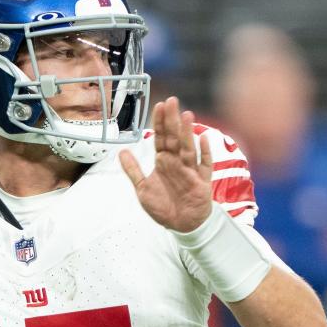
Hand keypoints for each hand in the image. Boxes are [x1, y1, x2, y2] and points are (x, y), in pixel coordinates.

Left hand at [119, 97, 212, 232]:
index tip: (159, 105)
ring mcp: (190, 171)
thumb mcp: (142, 188)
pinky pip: (204, 165)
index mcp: (163, 161)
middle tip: (172, 101)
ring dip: (187, 132)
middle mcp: (177, 162)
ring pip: (188, 148)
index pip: (160, 137)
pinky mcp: (201, 182)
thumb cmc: (164, 206)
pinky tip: (204, 139)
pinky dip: (204, 153)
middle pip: (174, 138)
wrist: (181, 225)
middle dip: (172, 120)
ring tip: (187, 115)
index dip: (159, 122)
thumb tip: (121, 152)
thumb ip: (133, 170)